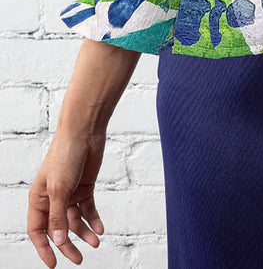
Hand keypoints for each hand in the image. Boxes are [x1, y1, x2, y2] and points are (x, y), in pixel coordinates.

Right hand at [27, 127, 106, 265]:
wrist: (84, 132)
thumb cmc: (64, 155)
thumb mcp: (59, 188)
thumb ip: (58, 216)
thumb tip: (58, 241)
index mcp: (38, 199)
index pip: (37, 230)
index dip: (43, 248)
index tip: (53, 264)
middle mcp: (52, 198)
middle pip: (59, 229)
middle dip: (68, 245)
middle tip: (79, 259)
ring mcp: (69, 193)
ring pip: (75, 221)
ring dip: (84, 232)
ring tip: (95, 242)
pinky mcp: (84, 188)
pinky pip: (88, 209)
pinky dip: (93, 219)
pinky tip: (100, 228)